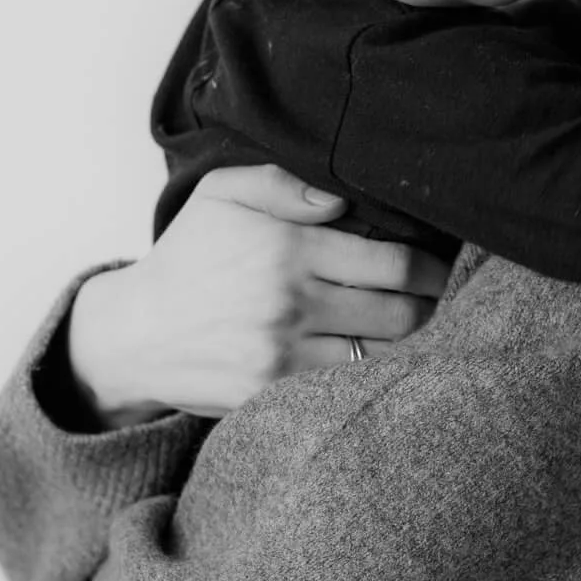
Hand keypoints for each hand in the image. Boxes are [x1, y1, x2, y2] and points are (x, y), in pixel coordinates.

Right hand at [66, 165, 452, 422]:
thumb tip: (345, 199)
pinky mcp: (271, 396)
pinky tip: (386, 367)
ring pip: (381, 359)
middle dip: (434, 309)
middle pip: (401, 316)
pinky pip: (344, 391)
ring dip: (413, 349)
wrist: (134, 335)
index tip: (446, 268)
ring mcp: (281, 358)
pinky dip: (371, 380)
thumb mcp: (223, 195)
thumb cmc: (189, 257)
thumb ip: (284, 184)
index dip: (434, 269)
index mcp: (287, 251)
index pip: (395, 264)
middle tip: (446, 302)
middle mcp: (289, 305)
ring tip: (428, 333)